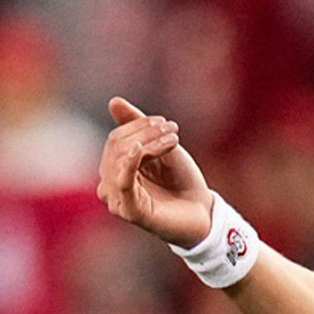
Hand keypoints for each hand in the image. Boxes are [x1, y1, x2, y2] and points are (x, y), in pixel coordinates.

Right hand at [97, 97, 214, 247]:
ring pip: (121, 159)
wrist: (203, 212)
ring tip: (173, 140)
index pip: (116, 138)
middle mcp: (110, 185)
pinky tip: (145, 149)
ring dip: (150, 143)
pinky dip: (132, 162)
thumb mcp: (161, 148)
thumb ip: (137, 126)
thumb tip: (114, 101)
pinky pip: (122, 183)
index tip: (165, 122)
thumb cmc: (181, 181)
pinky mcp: (130, 211)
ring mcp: (118, 199)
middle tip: (172, 129)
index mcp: (115, 169)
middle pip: (117, 146)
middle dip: (145, 133)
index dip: (139, 126)